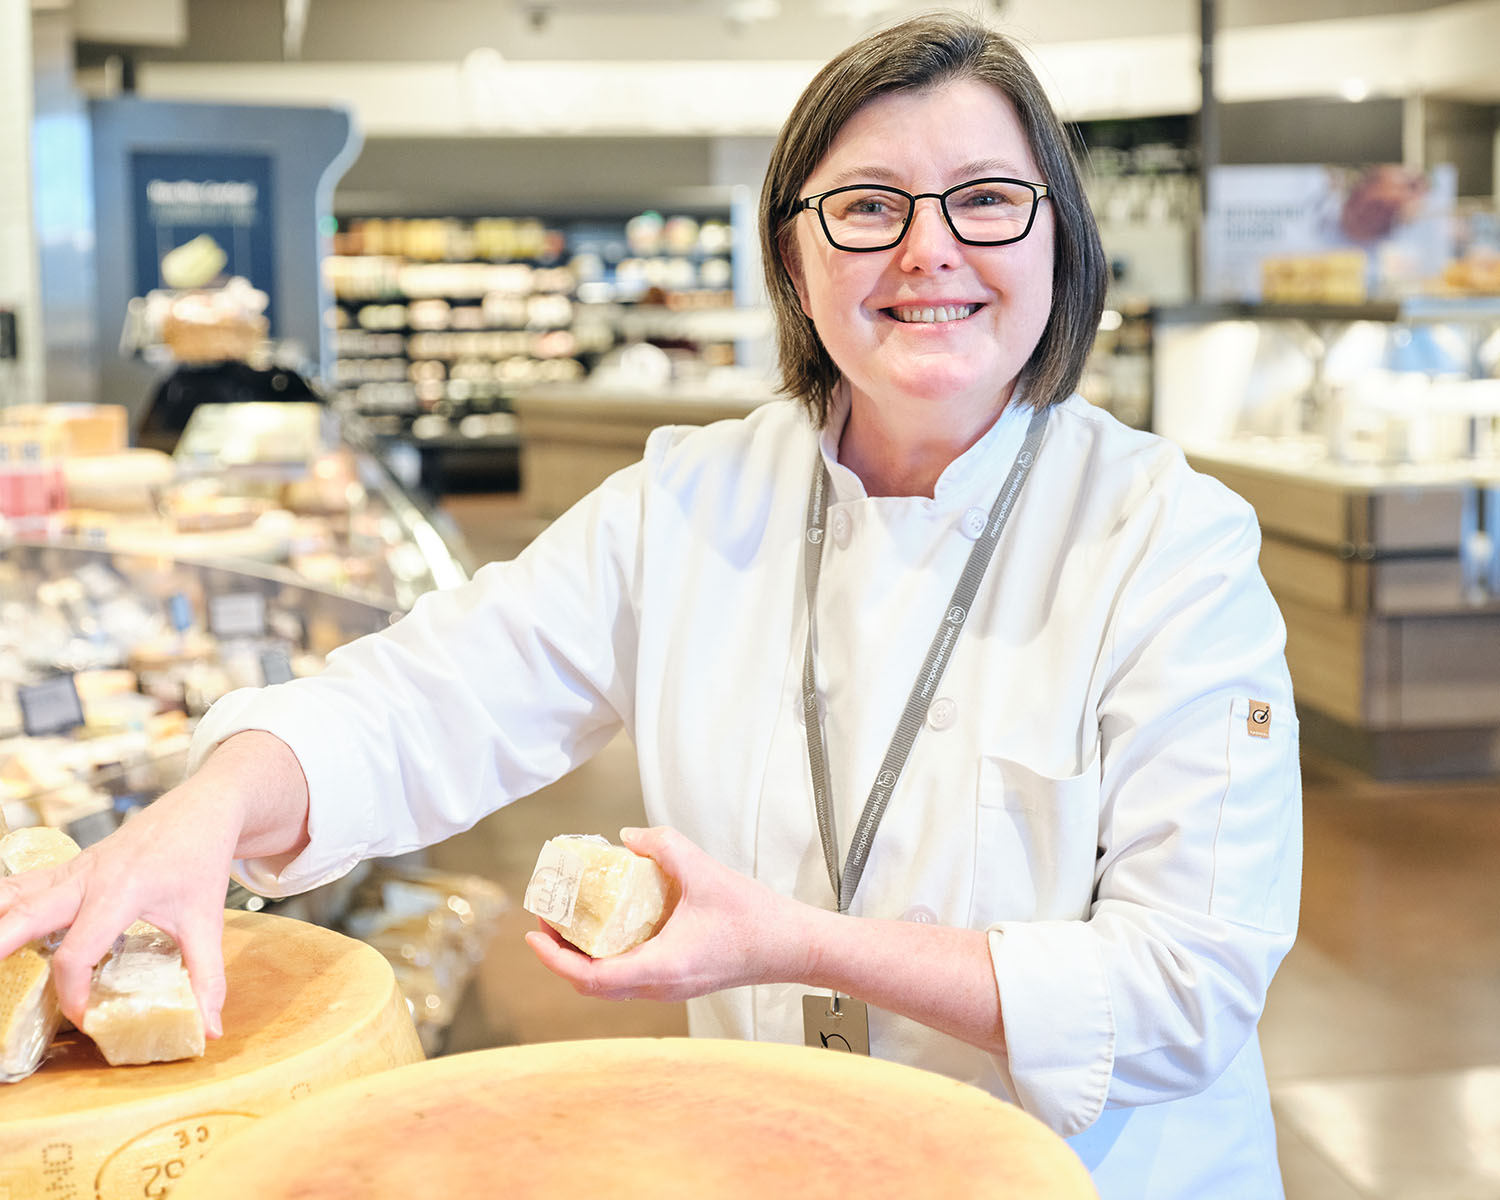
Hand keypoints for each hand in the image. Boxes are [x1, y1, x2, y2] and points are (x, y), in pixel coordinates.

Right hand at [0, 729, 309, 1039]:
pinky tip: (1, 921)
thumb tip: (211, 1029)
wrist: (204, 808)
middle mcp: (88, 878)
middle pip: (27, 912)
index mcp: (122, 891)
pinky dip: (4, 903)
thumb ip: (207, 976)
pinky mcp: (70, 867)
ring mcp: (74, 869)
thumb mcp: (208, 920)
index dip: (73, 991)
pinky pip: (24, 884)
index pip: (78, 951)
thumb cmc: (202, 860)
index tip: (84, 1017)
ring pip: (16, 891)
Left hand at [525, 826, 815, 1002]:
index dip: (554, 959)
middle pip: (592, 986)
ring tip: (571, 926)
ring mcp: (670, 989)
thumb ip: (663, 845)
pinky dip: (609, 959)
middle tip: (546, 923)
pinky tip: (610, 930)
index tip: (534, 934)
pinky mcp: (679, 982)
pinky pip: (630, 978)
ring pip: (610, 986)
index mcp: (660, 968)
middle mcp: (660, 987)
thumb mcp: (704, 870)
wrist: (791, 947)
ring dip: (583, 960)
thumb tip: (627, 837)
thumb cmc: (754, 918)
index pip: (590, 977)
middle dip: (561, 957)